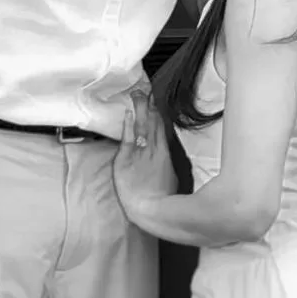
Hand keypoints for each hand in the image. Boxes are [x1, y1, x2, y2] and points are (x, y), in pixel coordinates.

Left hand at [114, 96, 176, 223]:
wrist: (150, 210)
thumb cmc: (161, 198)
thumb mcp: (170, 176)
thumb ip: (166, 161)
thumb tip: (164, 152)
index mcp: (164, 153)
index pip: (161, 127)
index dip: (157, 111)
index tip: (154, 98)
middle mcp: (154, 150)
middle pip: (152, 122)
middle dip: (148, 104)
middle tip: (145, 87)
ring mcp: (140, 154)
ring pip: (142, 126)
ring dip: (140, 109)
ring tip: (138, 94)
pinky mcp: (126, 160)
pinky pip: (128, 139)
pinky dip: (129, 126)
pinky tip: (129, 114)